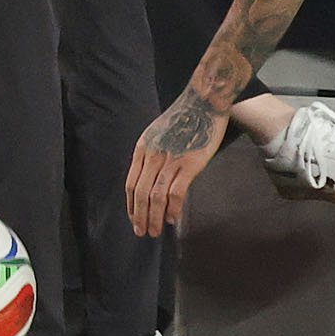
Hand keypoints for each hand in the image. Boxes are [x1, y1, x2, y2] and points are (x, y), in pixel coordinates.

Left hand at [125, 95, 228, 236]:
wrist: (203, 103)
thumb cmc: (183, 118)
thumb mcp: (157, 133)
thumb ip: (151, 154)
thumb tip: (150, 178)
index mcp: (142, 149)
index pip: (131, 184)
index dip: (131, 205)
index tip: (134, 218)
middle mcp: (152, 156)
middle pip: (140, 194)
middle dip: (140, 217)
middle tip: (142, 232)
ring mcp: (170, 161)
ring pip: (156, 197)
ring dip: (154, 218)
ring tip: (155, 230)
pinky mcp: (189, 164)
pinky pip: (175, 193)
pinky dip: (172, 209)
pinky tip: (173, 218)